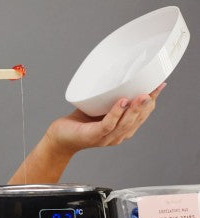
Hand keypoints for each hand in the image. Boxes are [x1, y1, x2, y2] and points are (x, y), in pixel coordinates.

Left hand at [46, 83, 165, 154]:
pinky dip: (115, 113)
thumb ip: (111, 97)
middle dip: (147, 104)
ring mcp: (106, 138)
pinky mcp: (92, 136)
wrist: (59, 137)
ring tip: (141, 95)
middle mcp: (118, 136)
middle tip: (155, 88)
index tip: (160, 85)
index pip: (142, 116)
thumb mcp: (99, 107)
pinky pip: (107, 125)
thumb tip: (122, 76)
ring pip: (125, 123)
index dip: (152, 101)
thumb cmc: (79, 122)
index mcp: (123, 129)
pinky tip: (121, 102)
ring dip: (134, 108)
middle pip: (137, 119)